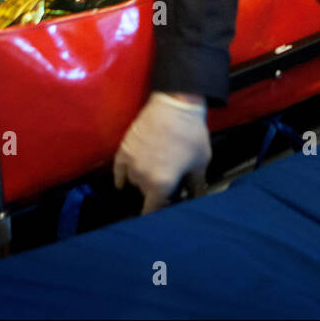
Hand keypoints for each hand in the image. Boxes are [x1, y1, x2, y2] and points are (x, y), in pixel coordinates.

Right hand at [113, 91, 210, 213]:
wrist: (175, 104)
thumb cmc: (191, 133)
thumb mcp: (200, 162)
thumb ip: (196, 184)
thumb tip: (197, 196)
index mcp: (161, 184)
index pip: (153, 211)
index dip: (158, 214)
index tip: (162, 215)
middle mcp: (142, 177)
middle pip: (145, 194)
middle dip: (155, 192)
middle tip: (166, 185)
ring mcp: (130, 163)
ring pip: (134, 181)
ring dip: (142, 181)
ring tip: (154, 172)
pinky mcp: (124, 149)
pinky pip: (119, 171)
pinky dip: (121, 177)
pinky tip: (122, 184)